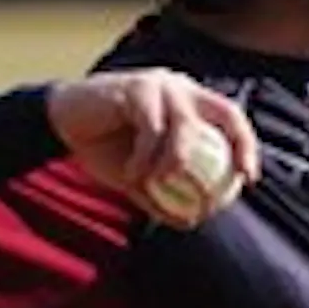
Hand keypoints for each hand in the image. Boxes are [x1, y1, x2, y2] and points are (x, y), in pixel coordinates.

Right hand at [46, 69, 259, 222]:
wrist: (60, 122)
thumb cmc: (104, 148)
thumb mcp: (138, 176)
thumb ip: (164, 193)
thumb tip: (190, 221)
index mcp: (190, 104)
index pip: (231, 120)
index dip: (246, 146)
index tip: (248, 178)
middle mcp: (183, 89)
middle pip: (227, 111)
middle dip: (240, 143)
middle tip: (235, 177)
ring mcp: (163, 85)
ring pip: (187, 126)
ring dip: (176, 163)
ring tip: (156, 184)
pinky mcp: (138, 87)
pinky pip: (153, 129)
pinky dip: (146, 158)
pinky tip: (134, 175)